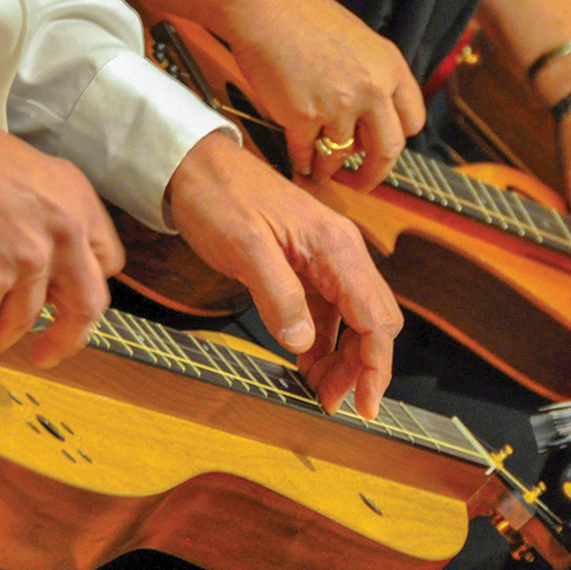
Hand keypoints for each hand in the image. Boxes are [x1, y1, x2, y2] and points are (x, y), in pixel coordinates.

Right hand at [0, 98, 124, 367]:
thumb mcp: (29, 173)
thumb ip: (48, 215)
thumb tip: (44, 259)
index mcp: (77, 200)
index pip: (107, 261)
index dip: (85, 286)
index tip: (68, 302)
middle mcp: (63, 231)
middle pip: (86, 305)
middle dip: (67, 338)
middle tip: (48, 352)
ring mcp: (26, 258)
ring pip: (26, 320)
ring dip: (3, 339)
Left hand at [166, 131, 401, 418]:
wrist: (194, 163)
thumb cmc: (219, 197)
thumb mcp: (244, 248)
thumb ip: (278, 296)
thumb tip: (304, 346)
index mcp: (335, 248)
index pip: (375, 319)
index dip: (376, 366)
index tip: (364, 406)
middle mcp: (341, 252)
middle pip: (373, 322)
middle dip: (360, 367)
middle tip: (330, 402)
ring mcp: (326, 258)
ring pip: (354, 320)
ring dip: (342, 358)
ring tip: (316, 390)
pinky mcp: (307, 264)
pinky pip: (329, 311)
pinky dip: (324, 341)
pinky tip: (304, 361)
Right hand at [223, 0, 425, 189]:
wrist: (265, 5)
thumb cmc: (304, 16)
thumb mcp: (358, 42)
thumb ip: (372, 78)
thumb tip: (369, 117)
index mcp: (391, 67)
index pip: (412, 121)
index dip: (395, 139)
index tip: (383, 150)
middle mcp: (373, 89)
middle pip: (388, 150)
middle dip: (374, 174)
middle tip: (361, 182)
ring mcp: (339, 105)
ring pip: (342, 156)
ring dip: (329, 168)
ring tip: (320, 170)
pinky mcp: (304, 117)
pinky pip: (307, 154)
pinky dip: (302, 162)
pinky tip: (298, 162)